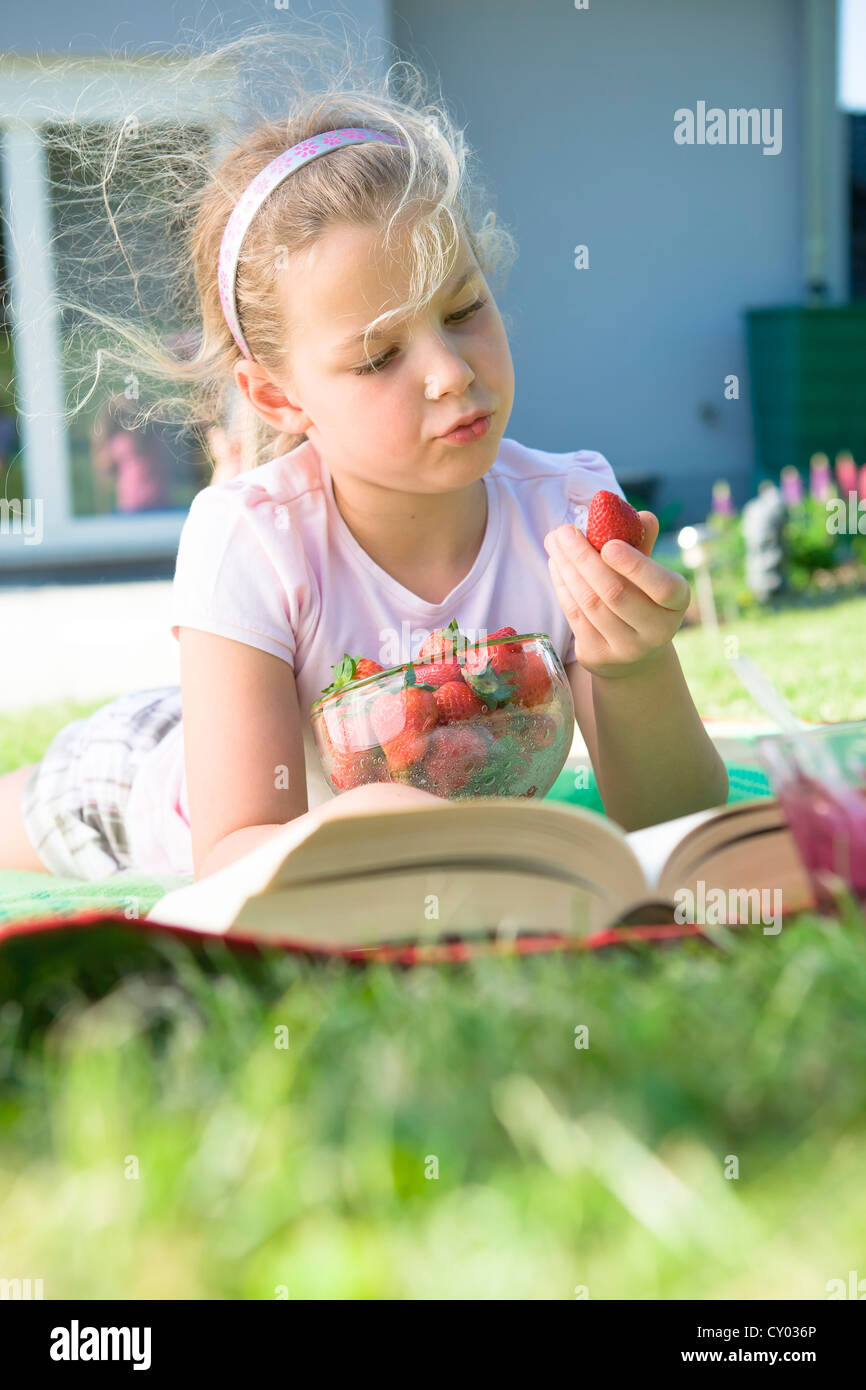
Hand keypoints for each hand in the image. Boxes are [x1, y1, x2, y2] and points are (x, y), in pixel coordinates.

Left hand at [543, 512, 690, 678]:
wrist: (633, 653)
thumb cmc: (641, 598)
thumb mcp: (648, 572)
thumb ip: (643, 544)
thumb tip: (641, 515)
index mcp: (676, 604)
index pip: (661, 587)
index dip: (635, 566)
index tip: (608, 544)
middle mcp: (656, 632)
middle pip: (614, 593)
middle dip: (584, 558)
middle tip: (564, 531)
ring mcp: (626, 649)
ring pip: (589, 603)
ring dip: (567, 568)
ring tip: (554, 542)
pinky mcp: (597, 656)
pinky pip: (574, 615)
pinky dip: (561, 585)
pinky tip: (556, 564)